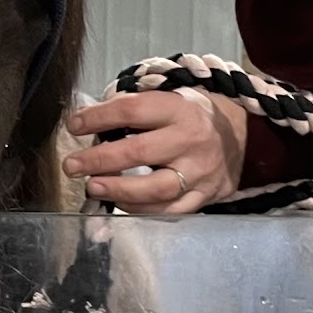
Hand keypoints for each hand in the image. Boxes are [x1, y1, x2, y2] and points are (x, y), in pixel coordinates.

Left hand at [61, 90, 247, 213]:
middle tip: (72, 166)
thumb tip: (88, 124)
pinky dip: (139, 210)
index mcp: (179, 109)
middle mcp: (191, 140)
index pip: (132, 111)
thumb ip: (133, 110)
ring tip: (92, 187)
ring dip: (117, 190)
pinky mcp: (203, 197)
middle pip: (139, 152)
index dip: (98, 118)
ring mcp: (199, 172)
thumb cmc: (190, 117)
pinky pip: (167, 211)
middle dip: (99, 160)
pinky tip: (118, 204)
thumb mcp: (169, 100)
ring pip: (154, 188)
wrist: (240, 137)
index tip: (74, 125)